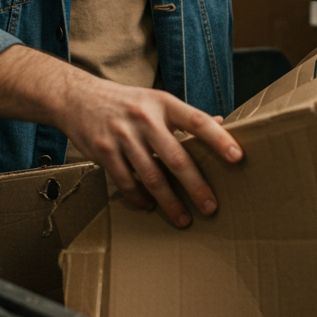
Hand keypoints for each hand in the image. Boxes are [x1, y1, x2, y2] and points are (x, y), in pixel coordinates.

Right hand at [0, 46, 241, 228]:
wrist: (78, 97)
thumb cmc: (127, 102)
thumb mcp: (157, 100)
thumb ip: (185, 116)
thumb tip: (223, 123)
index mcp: (163, 103)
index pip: (197, 121)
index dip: (219, 139)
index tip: (237, 158)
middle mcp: (144, 118)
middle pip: (176, 157)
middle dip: (196, 186)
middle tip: (211, 207)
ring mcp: (122, 135)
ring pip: (151, 176)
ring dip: (169, 202)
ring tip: (183, 219)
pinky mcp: (104, 151)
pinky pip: (125, 182)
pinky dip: (139, 198)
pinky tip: (150, 206)